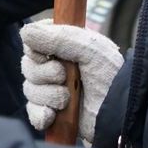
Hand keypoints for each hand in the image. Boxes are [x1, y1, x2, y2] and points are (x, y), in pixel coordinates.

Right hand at [20, 20, 123, 144]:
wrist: (121, 114)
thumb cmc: (111, 77)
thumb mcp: (89, 49)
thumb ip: (58, 37)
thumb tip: (26, 32)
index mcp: (65, 45)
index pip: (33, 39)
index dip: (36, 48)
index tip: (49, 54)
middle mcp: (56, 65)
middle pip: (27, 65)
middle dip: (44, 73)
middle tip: (63, 76)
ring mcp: (53, 89)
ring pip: (29, 89)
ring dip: (47, 95)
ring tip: (67, 99)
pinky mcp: (53, 113)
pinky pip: (33, 112)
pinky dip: (40, 114)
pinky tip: (53, 115)